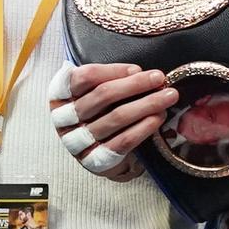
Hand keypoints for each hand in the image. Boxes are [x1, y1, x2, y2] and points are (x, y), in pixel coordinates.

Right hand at [48, 62, 177, 180]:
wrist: (94, 153)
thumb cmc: (97, 114)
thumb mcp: (92, 93)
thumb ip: (108, 81)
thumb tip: (139, 73)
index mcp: (60, 96)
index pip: (85, 76)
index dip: (113, 71)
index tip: (137, 69)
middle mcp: (65, 119)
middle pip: (103, 95)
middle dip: (136, 84)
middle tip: (159, 78)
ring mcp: (79, 141)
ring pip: (116, 117)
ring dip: (146, 104)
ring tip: (167, 96)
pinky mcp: (95, 160)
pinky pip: (123, 141)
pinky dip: (143, 127)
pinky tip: (158, 117)